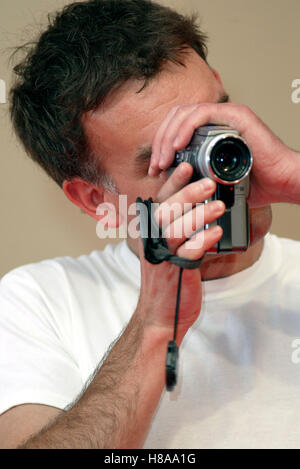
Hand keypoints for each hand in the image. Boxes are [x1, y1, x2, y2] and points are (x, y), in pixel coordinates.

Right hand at [136, 163, 224, 343]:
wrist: (160, 312)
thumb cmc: (166, 277)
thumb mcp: (164, 246)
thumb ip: (173, 224)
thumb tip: (190, 199)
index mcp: (151, 230)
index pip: (160, 201)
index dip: (172, 183)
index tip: (186, 166)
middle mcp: (153, 240)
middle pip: (166, 211)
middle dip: (187, 194)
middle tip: (209, 183)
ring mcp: (162, 255)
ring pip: (176, 230)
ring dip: (198, 215)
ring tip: (219, 206)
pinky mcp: (175, 271)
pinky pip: (187, 253)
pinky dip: (202, 241)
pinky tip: (216, 232)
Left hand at [148, 103, 299, 206]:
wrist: (281, 182)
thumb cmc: (253, 182)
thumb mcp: (214, 180)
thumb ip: (194, 177)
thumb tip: (169, 184)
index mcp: (209, 131)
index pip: (175, 128)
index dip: (160, 146)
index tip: (155, 169)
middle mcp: (216, 120)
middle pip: (175, 118)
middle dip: (159, 143)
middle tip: (155, 168)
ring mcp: (225, 116)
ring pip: (184, 114)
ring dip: (168, 138)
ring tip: (163, 162)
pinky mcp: (235, 116)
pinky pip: (202, 114)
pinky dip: (185, 128)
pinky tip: (177, 146)